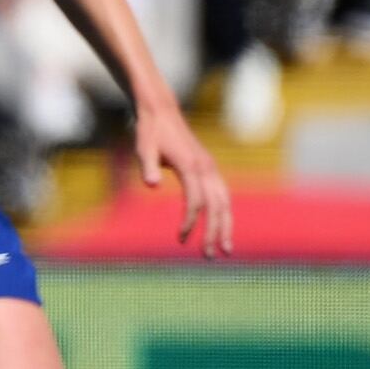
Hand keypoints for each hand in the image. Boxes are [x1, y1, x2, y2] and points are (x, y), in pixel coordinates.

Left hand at [133, 93, 232, 256]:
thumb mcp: (143, 147)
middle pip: (216, 207)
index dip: (190, 222)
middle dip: (214, 232)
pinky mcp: (210, 169)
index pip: (196, 201)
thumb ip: (147, 167)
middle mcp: (207, 169)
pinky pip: (223, 196)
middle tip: (210, 256)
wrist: (161, 112)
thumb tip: (151, 185)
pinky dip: (224, 214)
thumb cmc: (150, 132)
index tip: (180, 239)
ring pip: (225, 203)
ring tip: (224, 250)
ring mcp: (211, 169)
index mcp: (191, 166)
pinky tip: (221, 228)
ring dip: (225, 227)